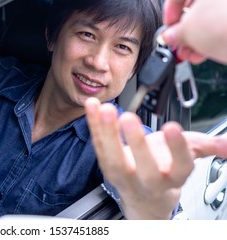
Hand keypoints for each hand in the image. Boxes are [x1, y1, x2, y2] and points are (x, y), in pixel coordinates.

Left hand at [85, 97, 193, 218]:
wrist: (142, 199)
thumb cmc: (163, 174)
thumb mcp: (185, 160)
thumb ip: (204, 146)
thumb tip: (226, 144)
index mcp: (171, 177)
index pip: (180, 166)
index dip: (177, 148)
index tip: (173, 127)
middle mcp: (147, 180)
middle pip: (143, 167)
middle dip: (136, 143)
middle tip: (129, 117)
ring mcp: (124, 175)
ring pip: (113, 158)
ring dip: (106, 132)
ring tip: (104, 109)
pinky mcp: (106, 166)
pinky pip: (98, 146)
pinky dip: (93, 125)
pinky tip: (91, 106)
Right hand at [162, 0, 226, 64]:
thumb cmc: (226, 25)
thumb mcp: (186, 32)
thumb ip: (172, 33)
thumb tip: (169, 36)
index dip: (169, 7)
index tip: (168, 24)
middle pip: (196, 2)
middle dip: (184, 28)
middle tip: (178, 42)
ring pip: (211, 14)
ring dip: (197, 36)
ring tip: (190, 53)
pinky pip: (225, 22)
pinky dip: (213, 36)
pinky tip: (205, 52)